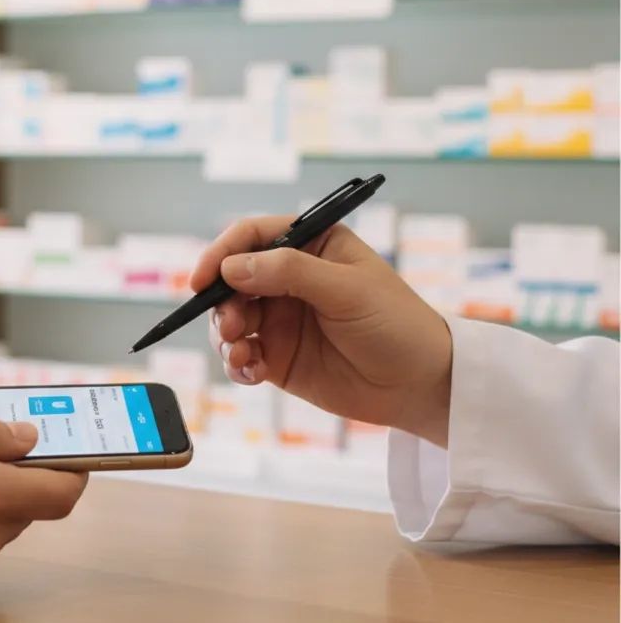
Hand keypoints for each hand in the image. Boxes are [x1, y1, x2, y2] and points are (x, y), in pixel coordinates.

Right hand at [191, 217, 452, 447]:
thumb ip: (289, 272)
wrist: (419, 385)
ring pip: (229, 320)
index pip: (252, 237)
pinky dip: (236, 364)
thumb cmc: (396, 324)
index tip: (203, 279)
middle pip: (231, 280)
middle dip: (222, 304)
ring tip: (242, 355)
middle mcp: (289, 280)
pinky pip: (240, 357)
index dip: (221, 254)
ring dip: (225, 336)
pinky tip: (252, 373)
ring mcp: (281, 319)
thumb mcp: (346, 289)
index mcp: (311, 246)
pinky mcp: (278, 357)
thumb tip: (232, 266)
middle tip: (232, 327)